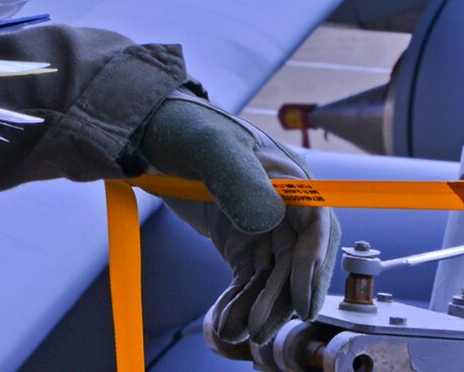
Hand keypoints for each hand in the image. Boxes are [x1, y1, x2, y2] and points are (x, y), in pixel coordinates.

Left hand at [132, 95, 340, 353]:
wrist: (146, 134)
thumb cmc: (183, 128)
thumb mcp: (209, 145)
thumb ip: (239, 176)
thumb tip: (269, 218)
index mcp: (290, 178)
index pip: (316, 228)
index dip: (312, 266)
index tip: (300, 302)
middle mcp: (285, 207)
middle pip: (295, 261)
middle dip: (280, 299)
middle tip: (259, 331)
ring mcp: (263, 227)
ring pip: (272, 278)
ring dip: (259, 308)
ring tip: (237, 335)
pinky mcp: (241, 244)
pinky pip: (248, 280)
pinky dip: (239, 303)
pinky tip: (225, 325)